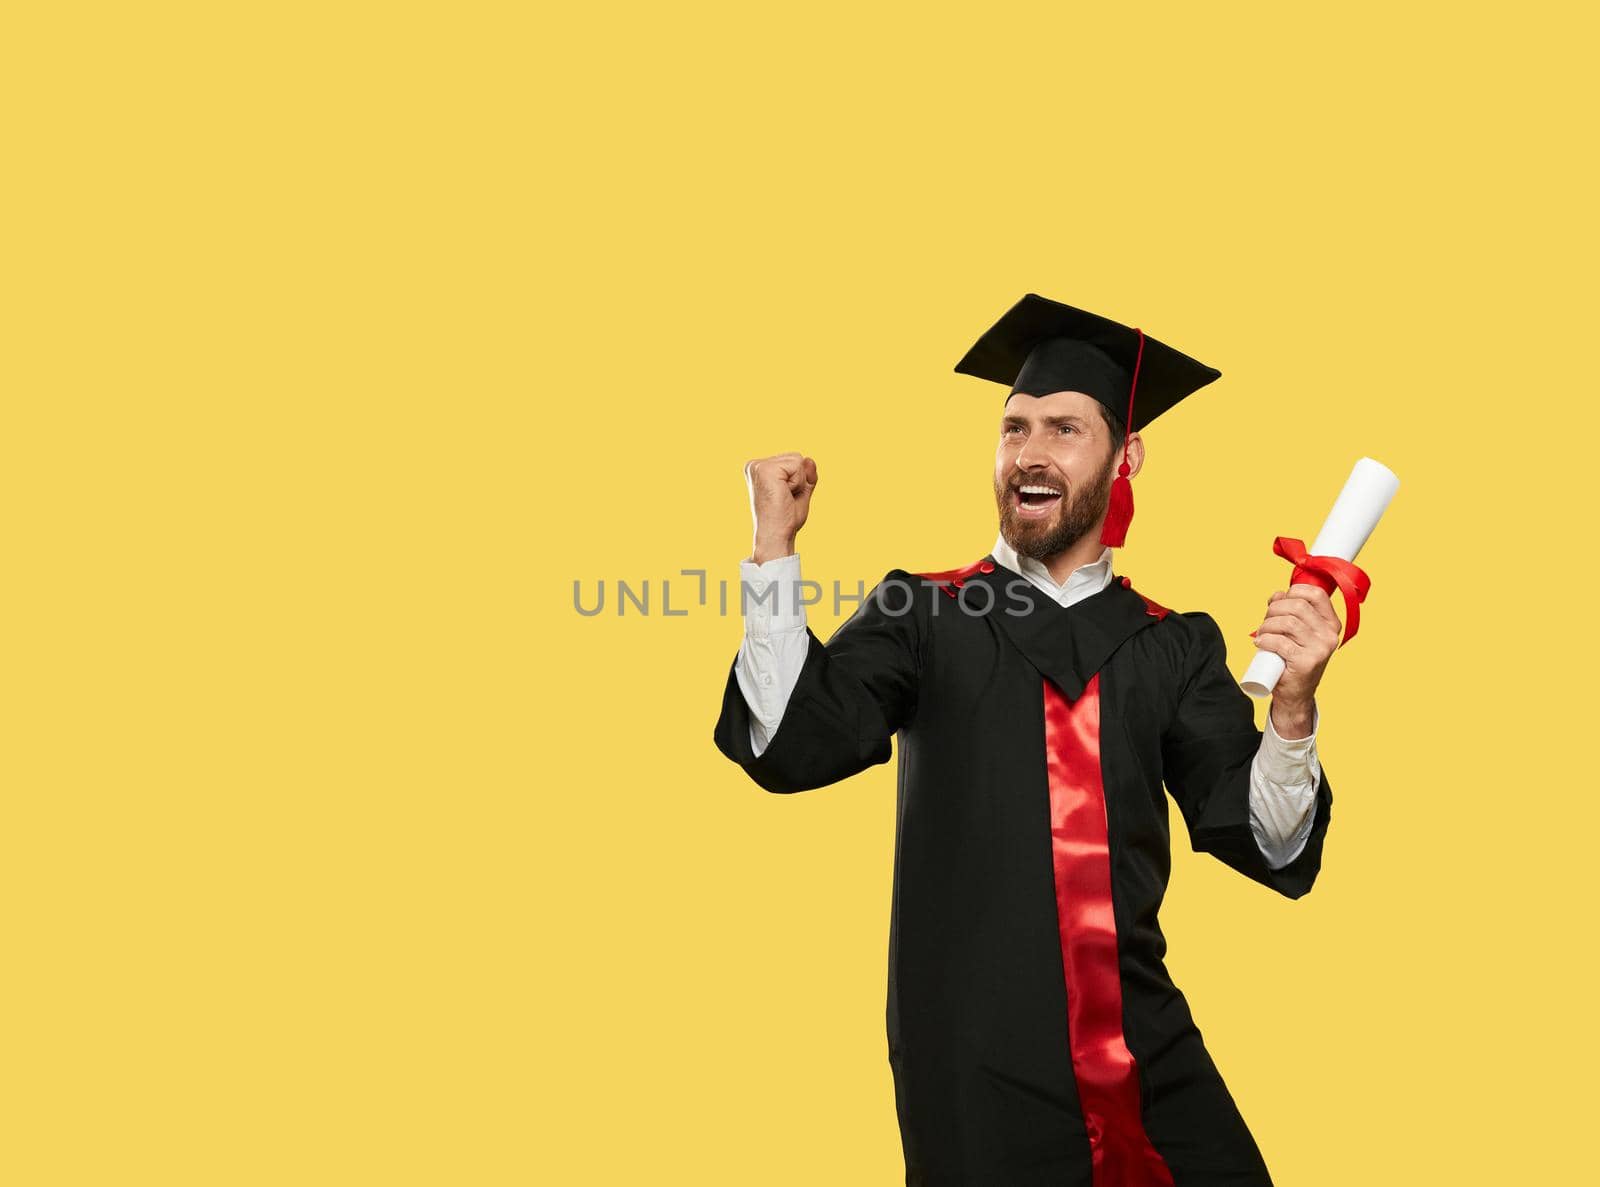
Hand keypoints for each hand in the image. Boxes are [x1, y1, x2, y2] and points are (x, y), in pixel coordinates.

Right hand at [744, 452, 817, 562]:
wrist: (777, 536)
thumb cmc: (786, 519)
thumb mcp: (800, 492)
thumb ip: (806, 475)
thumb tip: (809, 459)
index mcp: (759, 469)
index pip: (792, 460)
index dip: (798, 480)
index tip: (785, 497)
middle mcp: (755, 465)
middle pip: (796, 457)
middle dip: (799, 480)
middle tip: (786, 499)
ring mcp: (758, 466)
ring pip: (798, 460)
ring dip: (799, 482)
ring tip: (784, 497)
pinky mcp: (765, 470)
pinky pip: (797, 465)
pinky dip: (798, 483)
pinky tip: (784, 495)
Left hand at [1253, 584, 1341, 732]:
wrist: (1295, 693)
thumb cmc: (1293, 658)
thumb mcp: (1298, 631)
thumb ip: (1291, 610)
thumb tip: (1278, 594)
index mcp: (1331, 623)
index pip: (1317, 594)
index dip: (1293, 592)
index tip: (1279, 601)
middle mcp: (1330, 635)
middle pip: (1297, 606)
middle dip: (1274, 610)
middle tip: (1265, 622)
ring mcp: (1320, 649)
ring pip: (1287, 622)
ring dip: (1267, 625)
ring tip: (1261, 634)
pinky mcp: (1306, 662)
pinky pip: (1280, 642)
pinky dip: (1265, 640)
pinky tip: (1260, 643)